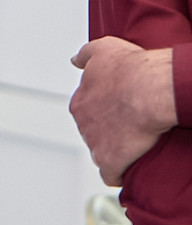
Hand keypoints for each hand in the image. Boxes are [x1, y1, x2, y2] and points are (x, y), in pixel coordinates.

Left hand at [70, 37, 177, 184]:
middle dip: (106, 133)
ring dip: (112, 153)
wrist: (149, 89)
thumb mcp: (102, 50)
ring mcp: (95, 142)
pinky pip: (110, 175)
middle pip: (92, 133)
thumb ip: (85, 55)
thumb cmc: (130, 68)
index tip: (115, 114)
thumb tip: (75, 60)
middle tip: (127, 130)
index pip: (85, 112)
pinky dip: (117, 174)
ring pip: (100, 152)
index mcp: (80, 100)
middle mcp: (83, 122)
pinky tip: (125, 173)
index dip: (101, 113)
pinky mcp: (111, 160)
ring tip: (131, 150)